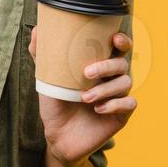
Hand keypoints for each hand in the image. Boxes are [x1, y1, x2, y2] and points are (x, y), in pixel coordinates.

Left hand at [27, 27, 136, 166]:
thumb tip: (38, 30)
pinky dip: (115, 104)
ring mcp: (118, 96)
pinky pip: (130, 104)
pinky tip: (99, 109)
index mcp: (99, 65)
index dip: (122, 41)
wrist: (58, 136)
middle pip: (122, 63)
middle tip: (86, 73)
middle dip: (107, 66)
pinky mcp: (121, 115)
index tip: (114, 39)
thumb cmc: (56, 103)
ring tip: (85, 98)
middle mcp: (112, 78)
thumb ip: (43, 54)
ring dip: (106, 88)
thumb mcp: (47, 78)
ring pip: (126, 83)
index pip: (119, 48)